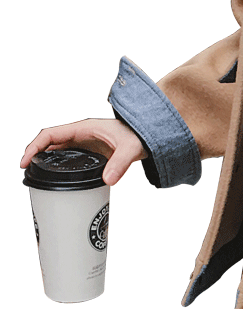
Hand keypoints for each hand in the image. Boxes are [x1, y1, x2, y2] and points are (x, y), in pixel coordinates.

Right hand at [21, 118, 147, 185]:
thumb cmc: (141, 134)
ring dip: (44, 161)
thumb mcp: (132, 148)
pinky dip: (57, 166)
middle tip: (26, 173)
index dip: (34, 146)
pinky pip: (67, 157)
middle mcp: (81, 134)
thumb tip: (109, 180)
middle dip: (34, 155)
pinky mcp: (89, 152)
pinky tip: (55, 179)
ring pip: (57, 150)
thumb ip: (121, 163)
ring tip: (35, 177)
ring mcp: (85, 143)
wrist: (151, 135)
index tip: (24, 162)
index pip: (51, 134)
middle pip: (49, 143)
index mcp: (85, 128)